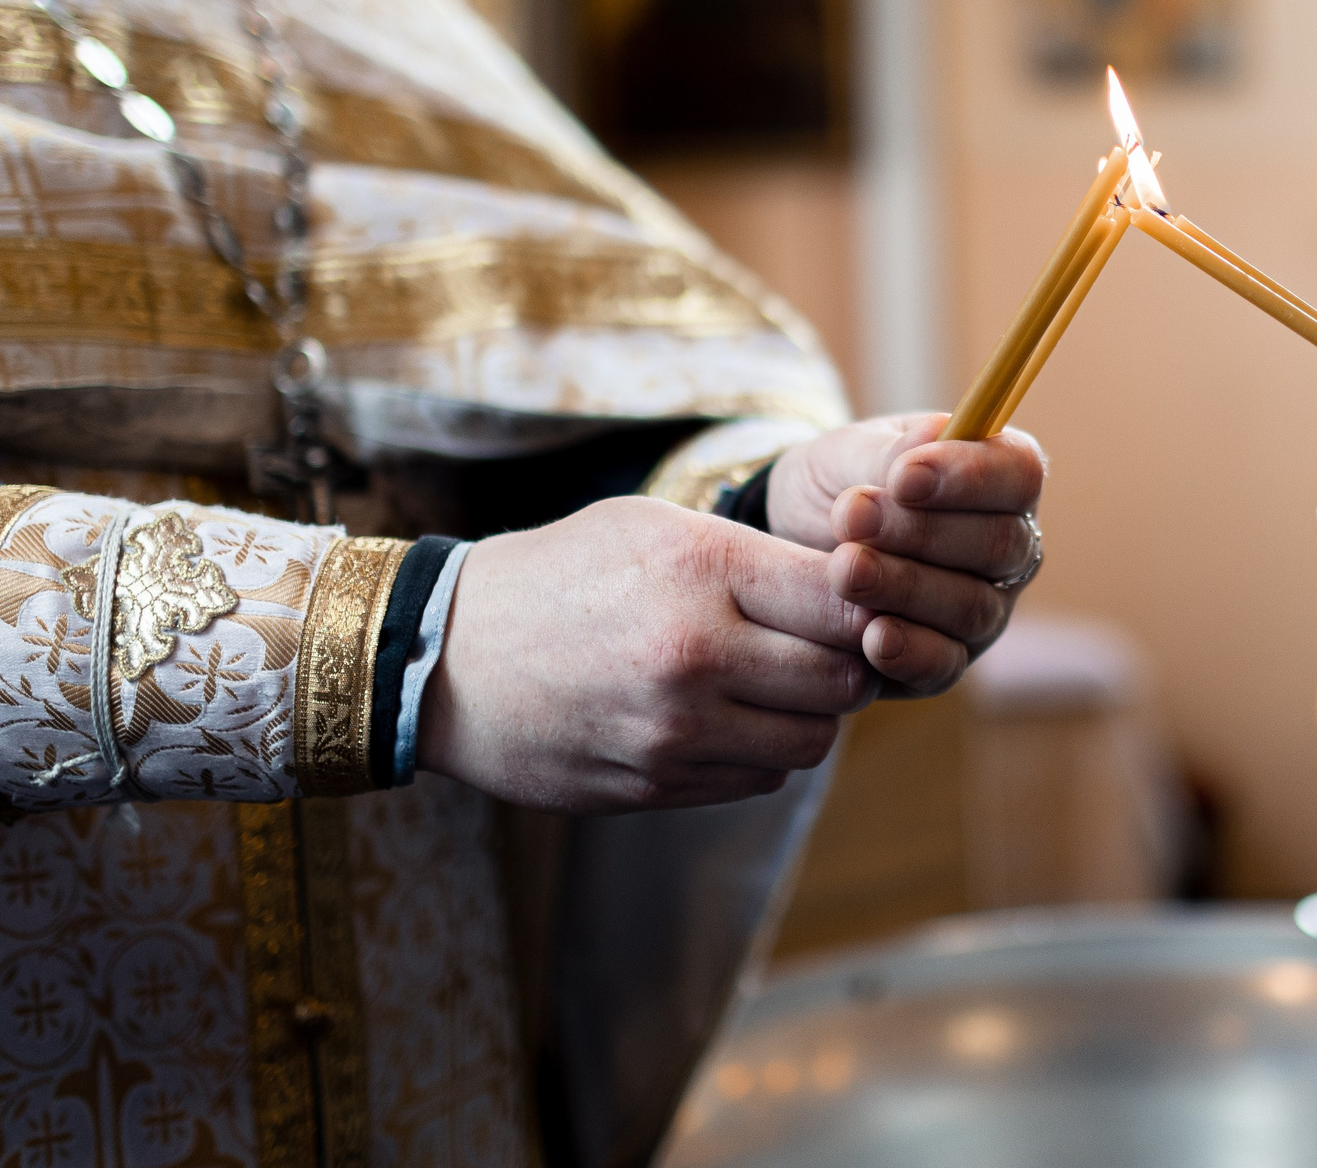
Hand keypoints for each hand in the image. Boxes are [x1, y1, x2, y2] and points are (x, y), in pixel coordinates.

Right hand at [416, 497, 877, 812]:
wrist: (448, 657)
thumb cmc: (565, 574)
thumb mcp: (656, 529)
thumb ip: (757, 558)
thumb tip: (858, 593)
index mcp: (701, 572)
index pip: (846, 602)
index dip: (868, 603)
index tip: (859, 599)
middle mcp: (693, 656)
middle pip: (843, 681)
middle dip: (850, 666)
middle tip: (828, 648)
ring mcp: (673, 732)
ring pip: (809, 744)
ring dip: (809, 717)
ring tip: (775, 684)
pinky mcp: (653, 787)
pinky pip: (754, 780)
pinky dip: (759, 753)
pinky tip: (725, 717)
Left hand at [766, 413, 1047, 695]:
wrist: (794, 537)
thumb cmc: (841, 481)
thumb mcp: (850, 452)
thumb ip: (887, 451)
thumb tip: (929, 442)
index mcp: (1000, 478)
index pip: (1020, 472)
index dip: (969, 475)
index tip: (902, 476)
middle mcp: (1008, 547)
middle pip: (1000, 544)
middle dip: (923, 532)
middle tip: (853, 517)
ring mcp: (985, 609)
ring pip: (972, 606)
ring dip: (906, 588)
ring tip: (845, 569)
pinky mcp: (946, 661)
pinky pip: (944, 665)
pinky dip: (909, 652)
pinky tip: (871, 636)